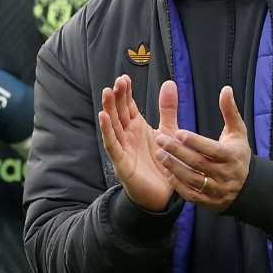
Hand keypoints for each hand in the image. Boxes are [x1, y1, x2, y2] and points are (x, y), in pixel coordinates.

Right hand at [98, 75, 178, 211]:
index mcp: (137, 127)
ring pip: (113, 125)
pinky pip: (112, 144)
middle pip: (119, 112)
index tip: (124, 78)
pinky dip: (107, 131)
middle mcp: (127, 135)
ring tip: (107, 92)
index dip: (125, 93)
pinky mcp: (121, 162)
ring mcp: (123, 148)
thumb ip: (168, 108)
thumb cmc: (162, 163)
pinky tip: (103, 117)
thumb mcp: (168, 131)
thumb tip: (168, 82)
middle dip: (117, 97)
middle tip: (117, 82)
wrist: (164, 195)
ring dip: (109, 109)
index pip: (128, 106)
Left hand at [153, 85, 251, 211]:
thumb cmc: (238, 153)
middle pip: (199, 164)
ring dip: (174, 168)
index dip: (195, 142)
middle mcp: (226, 175)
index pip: (212, 150)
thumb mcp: (237, 132)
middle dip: (178, 152)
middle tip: (160, 139)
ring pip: (193, 180)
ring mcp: (218, 190)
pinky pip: (192, 195)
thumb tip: (226, 89)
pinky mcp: (210, 202)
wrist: (249, 187)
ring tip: (159, 155)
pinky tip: (167, 172)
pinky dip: (179, 185)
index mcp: (232, 157)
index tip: (178, 132)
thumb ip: (229, 111)